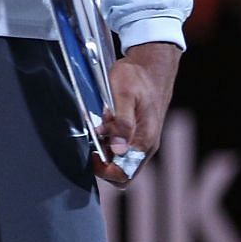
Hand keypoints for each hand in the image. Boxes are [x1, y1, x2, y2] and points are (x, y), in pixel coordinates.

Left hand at [95, 41, 181, 187]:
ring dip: (104, 150)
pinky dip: (107, 141)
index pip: (124, 174)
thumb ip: (122, 123)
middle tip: (88, 143)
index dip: (104, 171)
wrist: (152, 66)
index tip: (89, 155)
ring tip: (95, 130)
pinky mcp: (137, 133)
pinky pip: (120, 146)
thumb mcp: (124, 95)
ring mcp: (142, 140)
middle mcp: (145, 146)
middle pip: (121, 171)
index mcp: (144, 141)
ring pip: (119, 159)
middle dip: (102, 163)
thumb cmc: (137, 78)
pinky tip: (100, 125)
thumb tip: (117, 149)